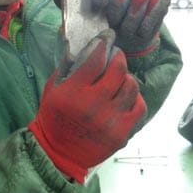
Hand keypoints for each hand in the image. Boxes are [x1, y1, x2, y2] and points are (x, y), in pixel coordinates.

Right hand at [28, 29, 146, 182]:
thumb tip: (87, 46)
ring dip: (126, 78)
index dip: (104, 44)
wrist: (58, 153)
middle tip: (116, 56)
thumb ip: (69, 67)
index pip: (96, 59)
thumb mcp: (52, 88)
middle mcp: (94, 106)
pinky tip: (125, 96)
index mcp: (74, 93)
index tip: (107, 38)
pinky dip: (134, 98)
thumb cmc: (54, 117)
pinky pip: (139, 107)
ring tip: (120, 78)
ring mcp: (111, 121)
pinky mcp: (122, 133)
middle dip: (118, 58)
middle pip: (118, 70)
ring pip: (131, 86)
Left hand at [89, 0, 169, 55]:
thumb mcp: (87, 21)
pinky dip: (149, 21)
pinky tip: (141, 33)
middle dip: (118, 4)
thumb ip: (76, 9)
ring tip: (126, 31)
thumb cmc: (102, 27)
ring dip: (132, 16)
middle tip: (113, 22)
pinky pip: (158, 4)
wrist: (125, 41)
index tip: (100, 4)